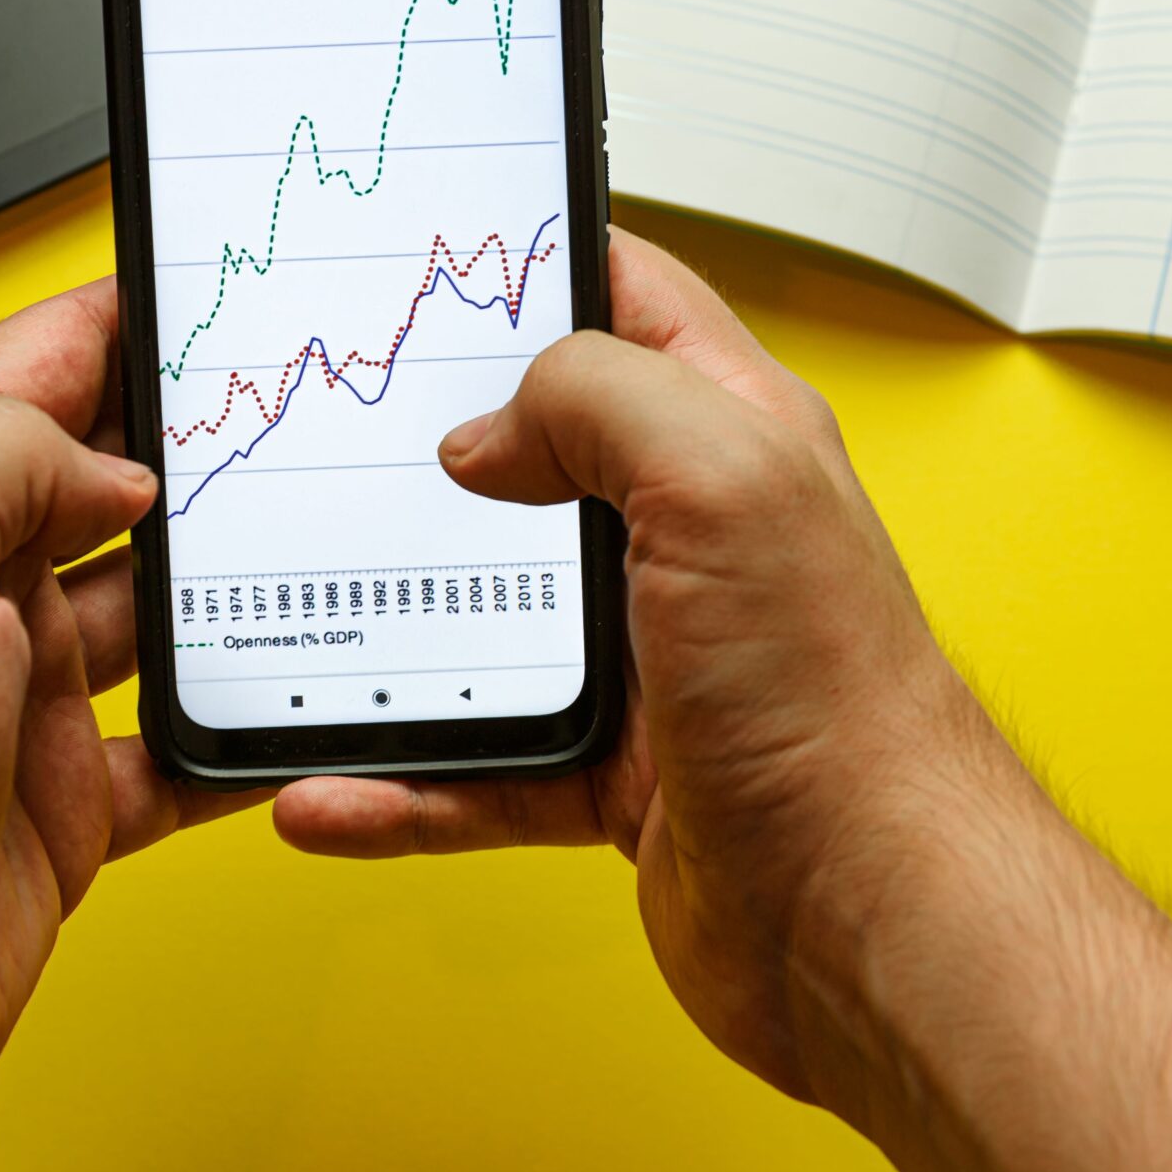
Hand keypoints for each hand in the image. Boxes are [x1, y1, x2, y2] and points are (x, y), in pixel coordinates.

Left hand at [0, 282, 261, 1171]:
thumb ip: (5, 457)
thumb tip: (116, 473)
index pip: (26, 372)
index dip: (112, 321)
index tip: (201, 289)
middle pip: (103, 489)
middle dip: (193, 450)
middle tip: (291, 421)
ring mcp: (15, 705)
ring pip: (150, 616)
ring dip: (226, 593)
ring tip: (309, 557)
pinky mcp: (59, 809)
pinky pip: (173, 756)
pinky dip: (233, 740)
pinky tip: (280, 723)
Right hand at [273, 230, 1004, 1111]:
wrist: (869, 916)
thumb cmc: (838, 703)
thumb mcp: (722, 476)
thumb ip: (600, 399)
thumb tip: (487, 434)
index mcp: (733, 435)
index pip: (631, 302)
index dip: (541, 261)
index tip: (434, 254)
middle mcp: (693, 538)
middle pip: (540, 457)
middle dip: (435, 446)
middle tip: (333, 428)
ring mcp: (652, 660)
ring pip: (492, 621)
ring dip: (397, 629)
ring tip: (301, 616)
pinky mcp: (618, 776)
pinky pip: (481, 769)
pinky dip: (405, 783)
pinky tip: (333, 790)